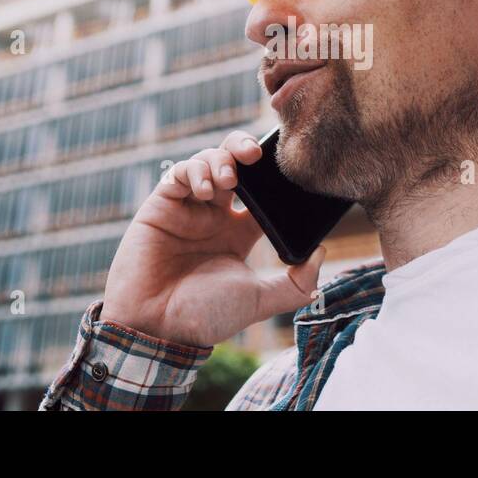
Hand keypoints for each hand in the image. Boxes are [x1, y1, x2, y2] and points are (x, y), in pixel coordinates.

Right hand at [97, 129, 326, 347]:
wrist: (156, 327)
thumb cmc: (205, 316)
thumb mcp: (259, 300)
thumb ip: (295, 283)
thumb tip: (321, 254)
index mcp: (238, 233)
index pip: (262, 193)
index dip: (274, 177)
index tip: (286, 170)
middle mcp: (214, 216)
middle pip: (234, 165)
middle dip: (245, 149)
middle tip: (256, 154)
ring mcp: (187, 208)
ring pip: (207, 161)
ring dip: (221, 160)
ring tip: (229, 180)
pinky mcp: (160, 205)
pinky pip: (178, 173)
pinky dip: (194, 171)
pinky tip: (206, 190)